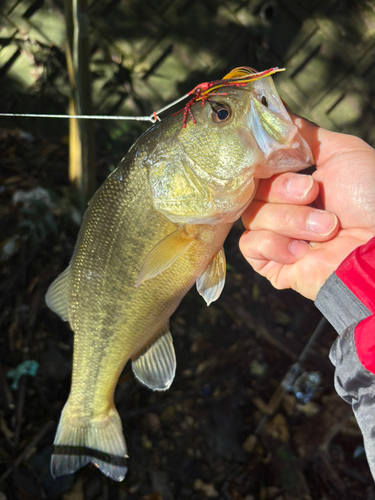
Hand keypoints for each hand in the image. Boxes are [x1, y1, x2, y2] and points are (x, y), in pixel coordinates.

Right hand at [239, 115, 374, 299]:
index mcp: (295, 183)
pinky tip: (304, 250)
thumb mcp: (343, 152)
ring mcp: (277, 237)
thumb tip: (278, 111)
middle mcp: (283, 208)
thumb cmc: (371, 198)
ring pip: (252, 217)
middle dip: (282, 191)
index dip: (260, 163)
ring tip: (327, 227)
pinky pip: (250, 245)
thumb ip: (305, 135)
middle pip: (251, 191)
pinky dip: (275, 244)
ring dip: (291, 220)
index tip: (270, 159)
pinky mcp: (272, 264)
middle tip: (314, 193)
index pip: (257, 169)